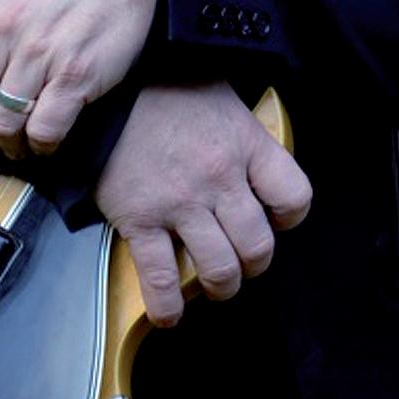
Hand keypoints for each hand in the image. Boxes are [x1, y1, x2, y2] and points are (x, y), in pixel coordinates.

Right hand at [93, 82, 310, 325]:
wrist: (103, 85)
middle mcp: (218, 176)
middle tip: (241, 261)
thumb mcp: (219, 98)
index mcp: (244, 143)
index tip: (274, 219)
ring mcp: (179, 202)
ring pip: (219, 270)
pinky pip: (161, 278)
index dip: (288, 217)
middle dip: (253, 264)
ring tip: (212, 283)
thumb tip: (251, 163)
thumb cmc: (162, 88)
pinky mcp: (139, 219)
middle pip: (258, 246)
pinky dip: (167, 306)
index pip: (294, 197)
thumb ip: (241, 134)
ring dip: (220, 286)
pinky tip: (169, 313)